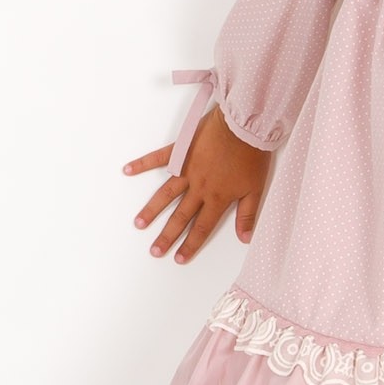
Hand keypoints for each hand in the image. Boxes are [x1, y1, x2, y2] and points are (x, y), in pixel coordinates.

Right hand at [122, 103, 271, 263]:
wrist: (243, 126)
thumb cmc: (252, 155)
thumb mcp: (256, 189)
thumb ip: (247, 214)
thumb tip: (245, 238)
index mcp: (217, 198)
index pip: (202, 227)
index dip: (191, 244)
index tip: (178, 259)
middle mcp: (199, 187)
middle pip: (180, 216)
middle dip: (167, 236)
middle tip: (154, 250)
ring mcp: (187, 169)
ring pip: (166, 194)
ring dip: (151, 210)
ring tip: (139, 224)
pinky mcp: (181, 150)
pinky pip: (158, 158)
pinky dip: (142, 164)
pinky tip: (127, 170)